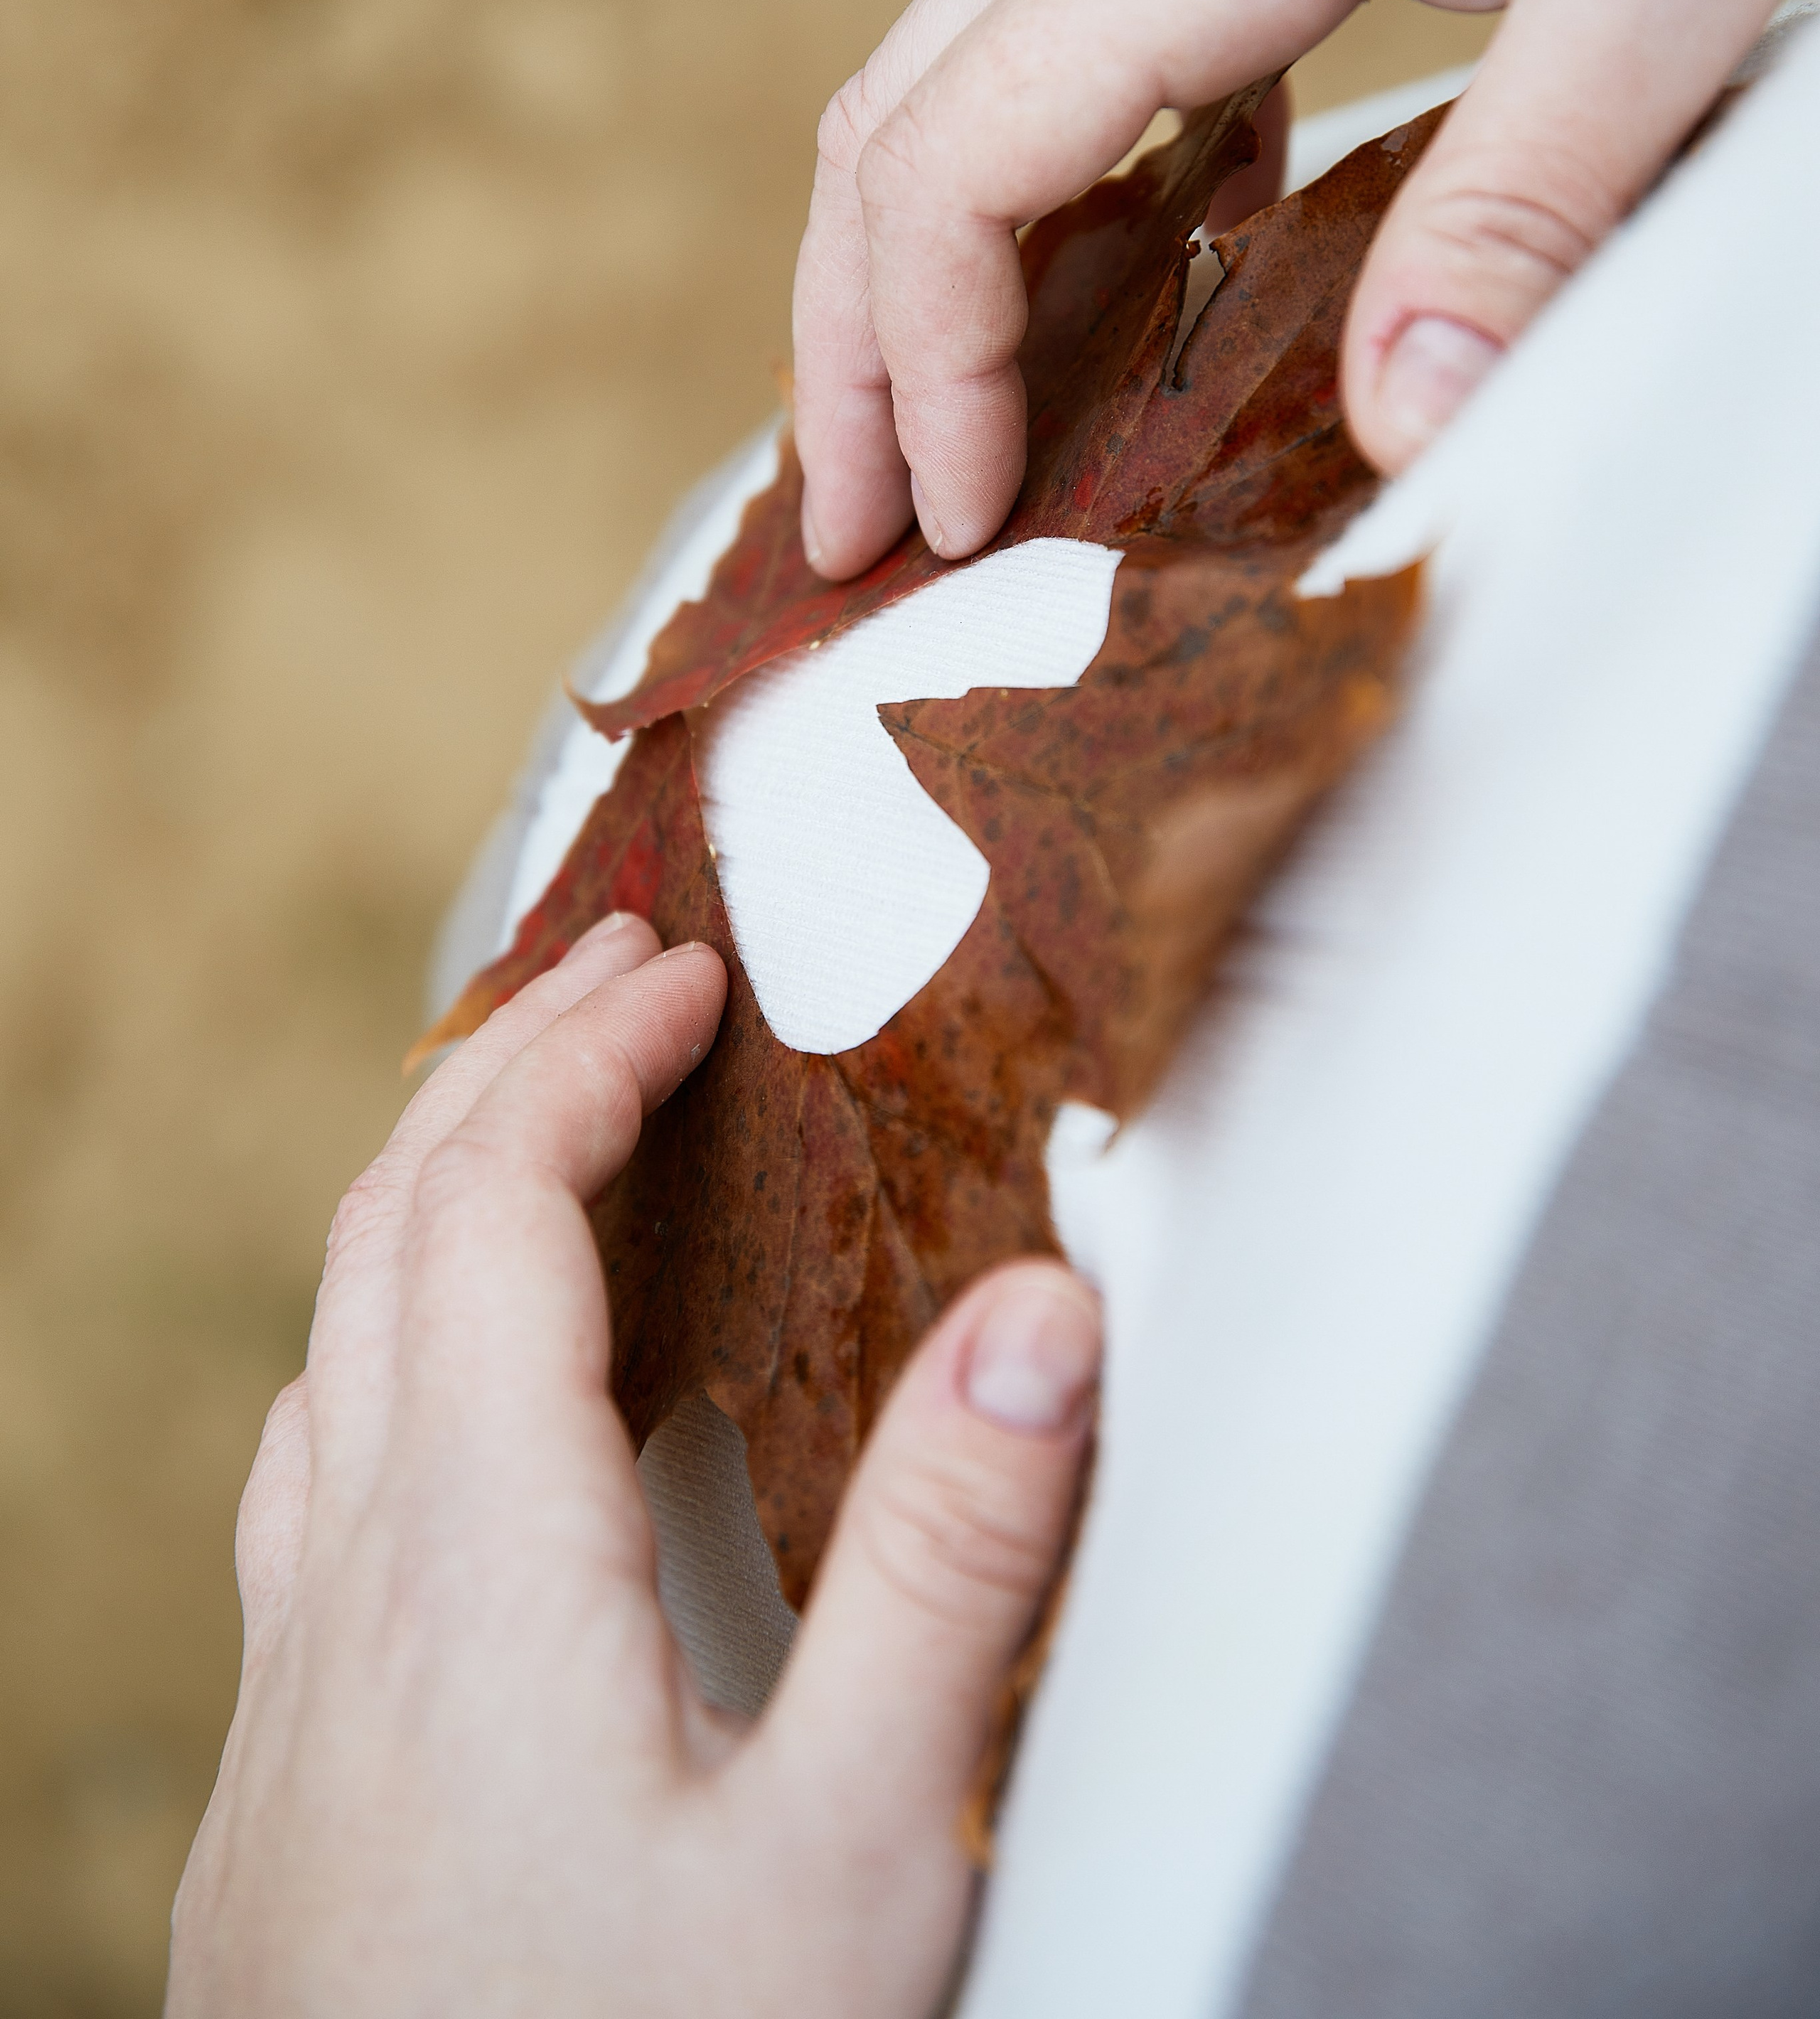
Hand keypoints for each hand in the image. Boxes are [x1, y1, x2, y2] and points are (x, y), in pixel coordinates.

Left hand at [168, 915, 1100, 2017]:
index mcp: (478, 1561)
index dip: (580, 1052)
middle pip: (380, 1241)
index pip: (491, 1205)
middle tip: (614, 986)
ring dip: (424, 1205)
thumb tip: (1043, 1311)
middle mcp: (349, 1594)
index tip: (682, 970)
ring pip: (324, 1358)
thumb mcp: (856, 1852)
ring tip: (533, 1145)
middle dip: (493, 1070)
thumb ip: (949, 1571)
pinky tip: (454, 1430)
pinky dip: (384, 1356)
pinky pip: (304, 1488)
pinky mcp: (279, 1791)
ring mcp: (287, 1696)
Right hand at [792, 0, 1819, 578]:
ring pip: (941, 80)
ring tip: (927, 428)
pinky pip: (1056, 38)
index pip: (950, 172)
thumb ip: (1522, 206)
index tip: (957, 524)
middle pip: (882, 133)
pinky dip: (1029, 181)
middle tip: (845, 530)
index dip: (926, 369)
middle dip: (840, 349)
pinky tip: (1127, 263)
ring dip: (908, 267)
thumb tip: (1398, 433)